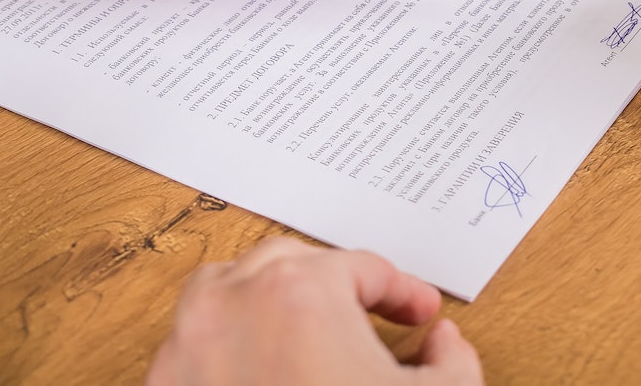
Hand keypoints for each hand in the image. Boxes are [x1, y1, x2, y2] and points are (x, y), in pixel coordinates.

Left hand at [148, 237, 482, 385]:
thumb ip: (453, 361)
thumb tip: (442, 345)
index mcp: (299, 292)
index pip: (362, 267)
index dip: (404, 291)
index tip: (420, 317)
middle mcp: (232, 307)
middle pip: (287, 265)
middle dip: (333, 285)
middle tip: (371, 316)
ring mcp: (187, 350)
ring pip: (224, 294)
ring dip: (266, 303)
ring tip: (305, 335)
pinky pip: (192, 351)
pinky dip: (226, 353)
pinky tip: (261, 379)